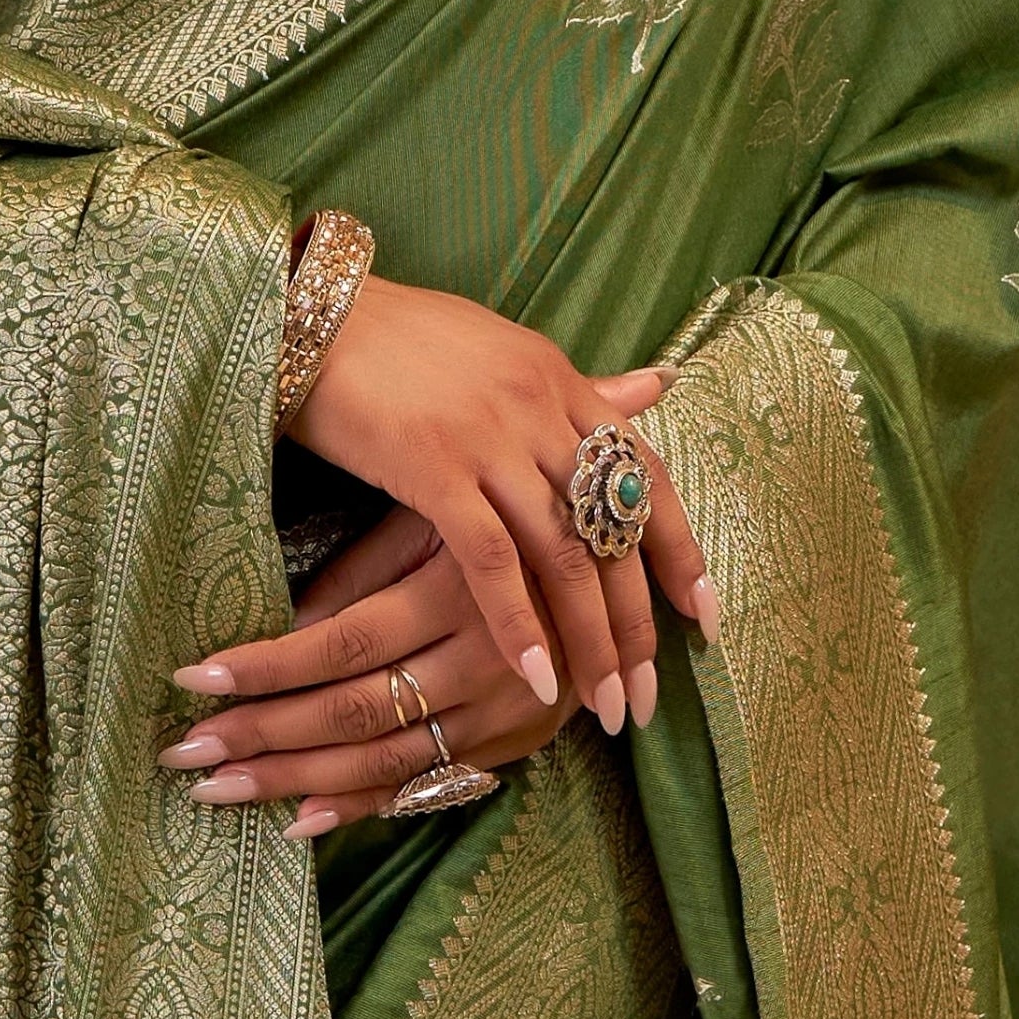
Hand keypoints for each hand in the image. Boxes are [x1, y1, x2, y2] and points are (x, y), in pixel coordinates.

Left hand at [162, 503, 570, 831]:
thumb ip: (362, 573)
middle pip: (353, 711)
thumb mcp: (437, 520)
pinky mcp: (514, 745)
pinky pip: (426, 786)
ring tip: (215, 788)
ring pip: (382, 759)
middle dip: (260, 736)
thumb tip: (281, 627)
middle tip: (182, 755)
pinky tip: (297, 822)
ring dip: (292, 782)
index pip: (342, 643)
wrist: (622, 563)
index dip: (265, 666)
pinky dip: (359, 808)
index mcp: (460, 590)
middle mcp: (485, 661)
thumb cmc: (506, 521)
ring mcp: (503, 713)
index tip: (191, 681)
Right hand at [276, 273, 716, 739]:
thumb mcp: (504, 353)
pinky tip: (535, 676)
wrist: (315, 313)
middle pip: (614, 530)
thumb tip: (658, 384)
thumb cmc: (401, 338)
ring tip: (604, 706)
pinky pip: (490, 559)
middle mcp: (539, 406)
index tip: (703, 617)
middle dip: (637, 623)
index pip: (648, 474)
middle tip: (646, 695)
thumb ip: (577, 388)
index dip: (680, 550)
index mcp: (560, 380)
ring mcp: (490, 435)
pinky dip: (518, 624)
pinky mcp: (434, 465)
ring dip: (590, 641)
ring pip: (564, 554)